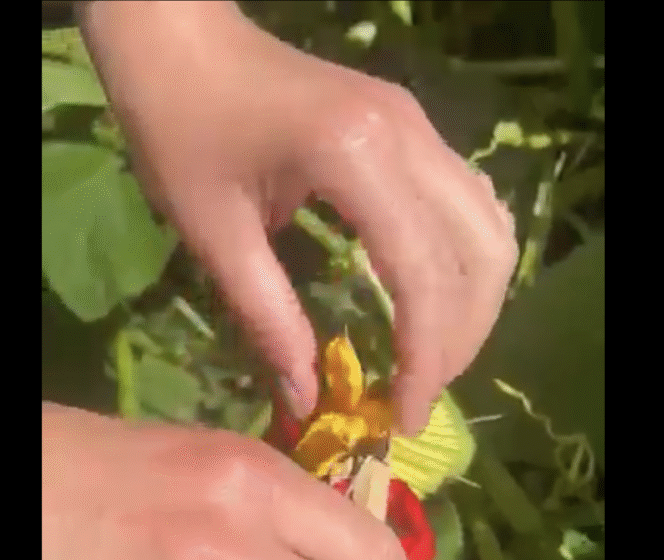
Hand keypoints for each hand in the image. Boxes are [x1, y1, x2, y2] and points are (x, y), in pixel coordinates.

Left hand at [80, 1, 517, 433]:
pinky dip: (463, 262)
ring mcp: (418, 125)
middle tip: (416, 396)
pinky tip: (430, 303)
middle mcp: (408, 135)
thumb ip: (268, 319)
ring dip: (472, 303)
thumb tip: (308, 398)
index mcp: (356, 156)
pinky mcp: (411, 126)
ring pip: (488, 227)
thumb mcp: (212, 232)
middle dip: (460, 339)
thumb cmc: (178, 126)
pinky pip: (468, 203)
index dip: (424, 359)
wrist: (175, 35)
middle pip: (480, 254)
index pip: (422, 275)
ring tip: (428, 360)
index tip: (401, 418)